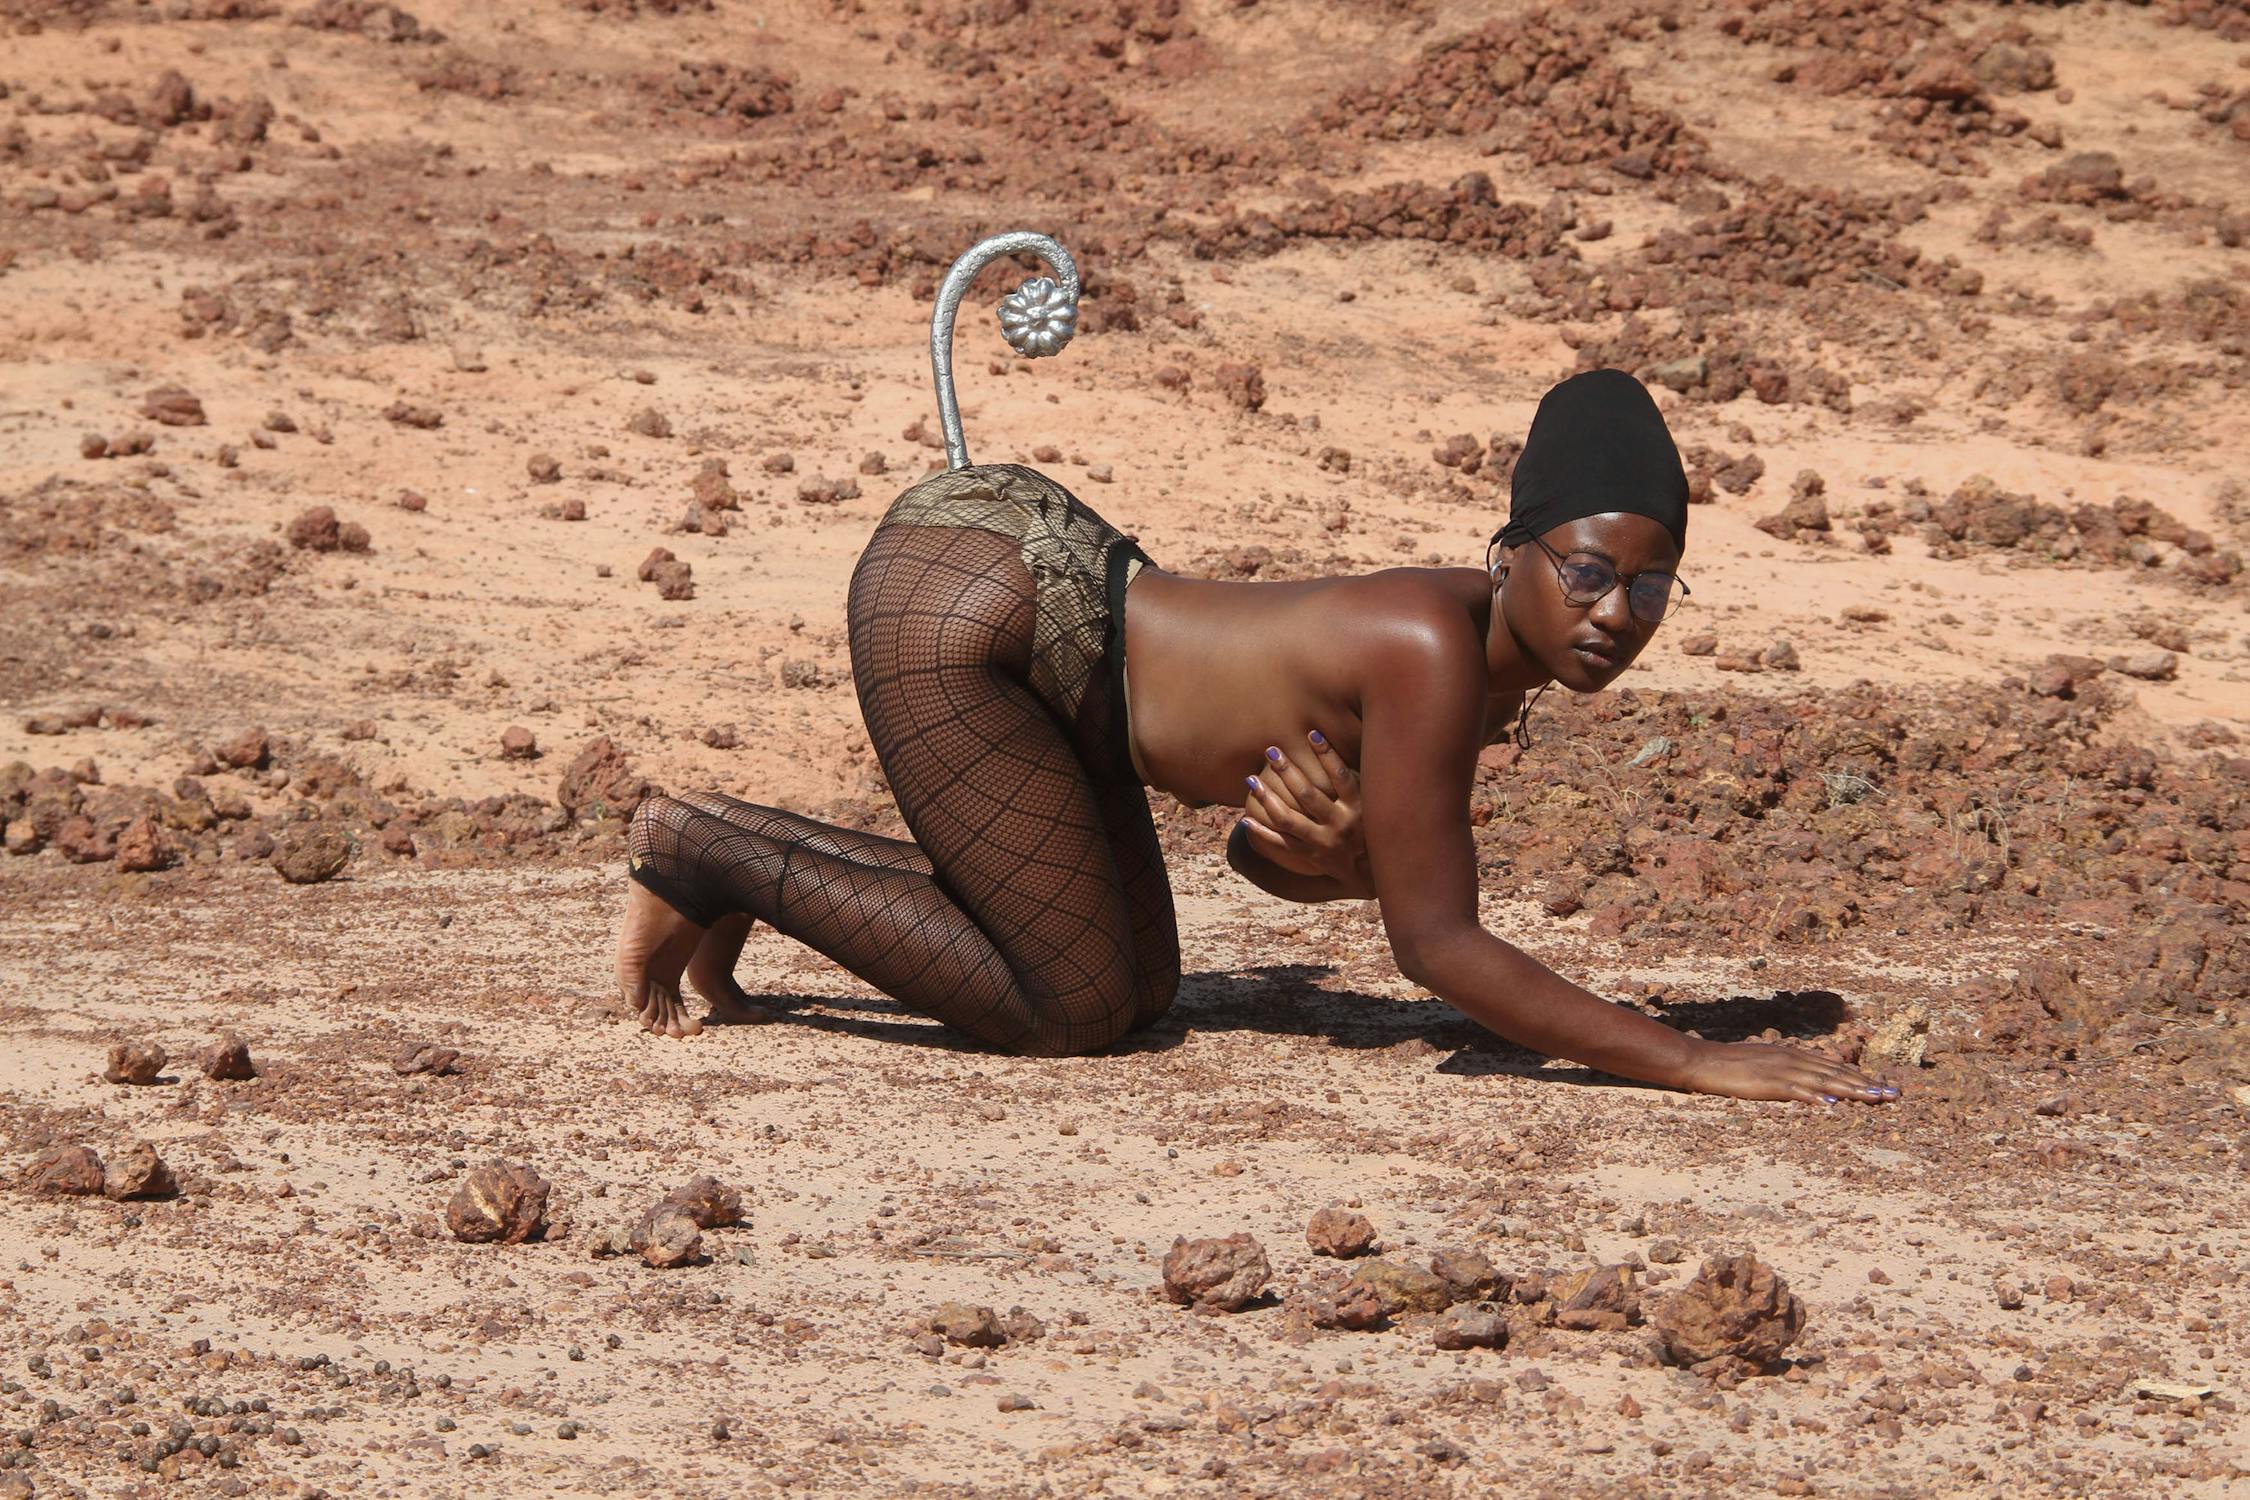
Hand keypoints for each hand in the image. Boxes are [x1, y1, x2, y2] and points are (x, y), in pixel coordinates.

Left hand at [1239, 730, 1368, 894]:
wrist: (1371, 871)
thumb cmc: (1370, 827)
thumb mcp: (1373, 803)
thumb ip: (1358, 779)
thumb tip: (1337, 747)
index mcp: (1358, 807)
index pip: (1341, 775)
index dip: (1327, 754)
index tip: (1312, 733)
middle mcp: (1340, 824)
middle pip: (1308, 795)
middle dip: (1287, 771)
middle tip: (1271, 750)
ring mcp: (1324, 842)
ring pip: (1289, 819)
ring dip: (1268, 798)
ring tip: (1252, 779)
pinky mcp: (1311, 856)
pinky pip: (1282, 844)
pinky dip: (1262, 833)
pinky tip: (1246, 819)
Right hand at [1678, 1040, 1902, 1105]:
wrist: (1704, 1061)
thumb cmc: (1732, 1065)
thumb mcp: (1768, 1062)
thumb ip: (1793, 1067)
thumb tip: (1817, 1077)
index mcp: (1794, 1055)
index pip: (1836, 1067)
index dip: (1862, 1077)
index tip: (1886, 1087)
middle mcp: (1793, 1059)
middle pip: (1837, 1073)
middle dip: (1868, 1084)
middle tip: (1895, 1094)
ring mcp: (1782, 1070)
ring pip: (1825, 1080)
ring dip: (1853, 1089)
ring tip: (1876, 1098)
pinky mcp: (1768, 1082)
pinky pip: (1797, 1090)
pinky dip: (1817, 1096)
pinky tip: (1833, 1103)